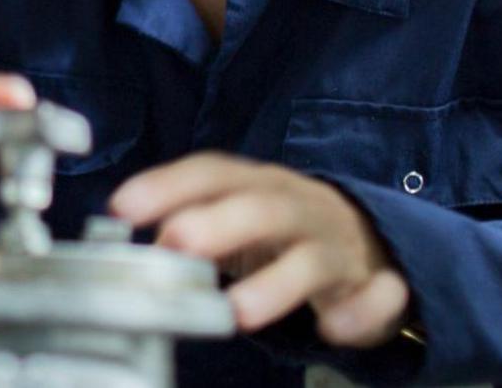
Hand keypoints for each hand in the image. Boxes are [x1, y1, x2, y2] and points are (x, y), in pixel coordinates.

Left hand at [109, 152, 409, 348]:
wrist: (371, 241)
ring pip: (314, 259)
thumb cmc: (281, 230)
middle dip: (218, 223)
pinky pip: (380, 296)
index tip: (122, 205)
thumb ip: (186, 225)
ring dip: (278, 282)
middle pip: (262, 208)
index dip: (168, 185)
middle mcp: (299, 207)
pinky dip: (361, 312)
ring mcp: (340, 246)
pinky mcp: (377, 286)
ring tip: (240, 312)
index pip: (213, 173)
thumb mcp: (235, 216)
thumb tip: (128, 244)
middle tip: (174, 242)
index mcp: (259, 185)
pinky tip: (334, 328)